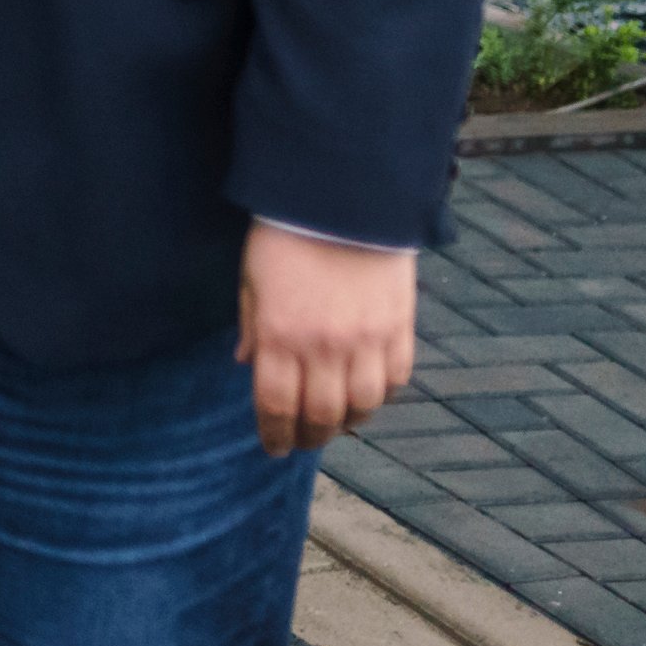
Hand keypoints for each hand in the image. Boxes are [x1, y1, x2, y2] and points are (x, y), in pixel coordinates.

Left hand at [239, 225, 420, 453]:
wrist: (344, 198)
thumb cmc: (287, 236)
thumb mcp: (252, 279)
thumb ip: (252, 326)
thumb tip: (246, 365)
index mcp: (281, 336)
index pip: (276, 406)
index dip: (274, 435)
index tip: (273, 447)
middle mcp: (325, 346)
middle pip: (321, 416)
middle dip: (309, 437)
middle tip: (303, 441)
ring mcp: (367, 340)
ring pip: (363, 406)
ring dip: (348, 423)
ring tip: (336, 423)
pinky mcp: (399, 327)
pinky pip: (395, 378)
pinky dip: (381, 395)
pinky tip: (367, 394)